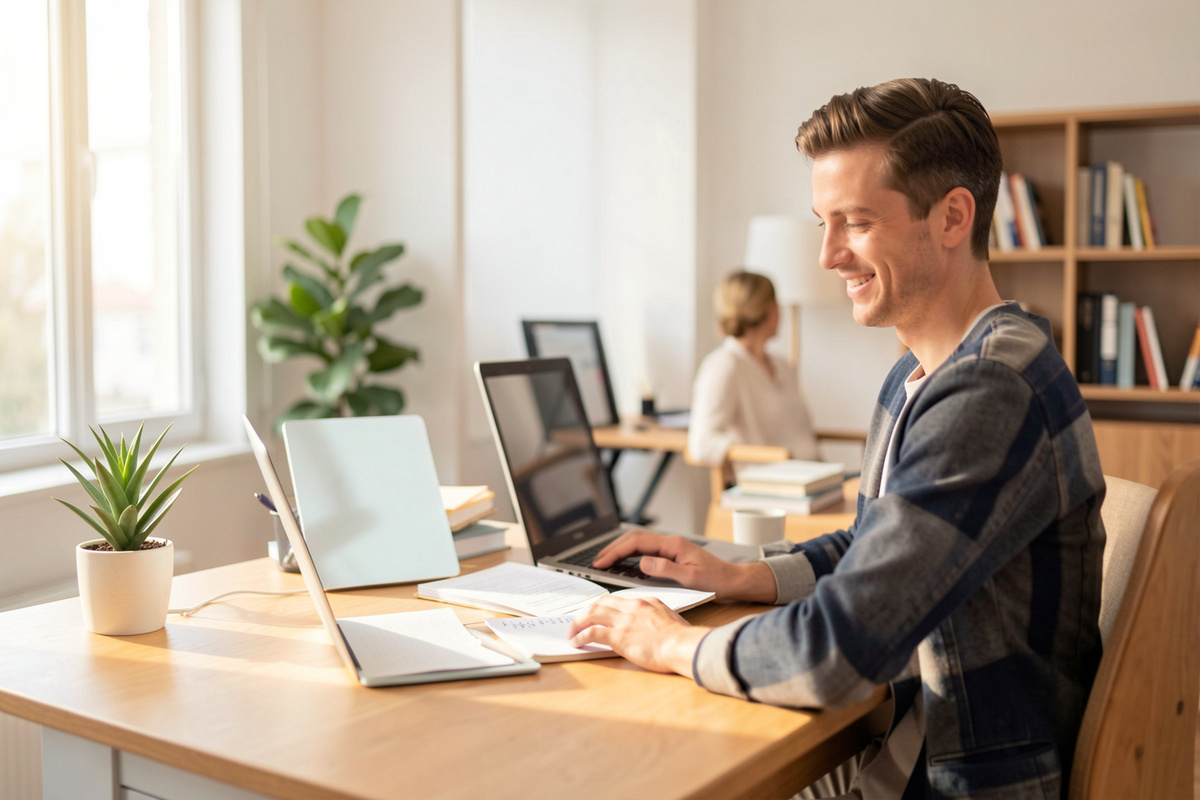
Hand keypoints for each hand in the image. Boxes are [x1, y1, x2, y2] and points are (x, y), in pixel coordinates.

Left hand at [567, 595, 707, 675]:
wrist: (683, 645)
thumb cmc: (682, 638)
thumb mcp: (670, 618)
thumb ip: (656, 616)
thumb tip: (652, 622)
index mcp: (645, 602)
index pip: (616, 600)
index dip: (602, 606)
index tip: (595, 613)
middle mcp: (632, 608)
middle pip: (600, 603)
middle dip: (586, 612)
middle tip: (578, 622)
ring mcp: (624, 621)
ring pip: (591, 614)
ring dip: (577, 623)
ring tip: (571, 632)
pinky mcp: (618, 637)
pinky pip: (592, 633)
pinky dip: (580, 637)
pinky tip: (576, 642)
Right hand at [592, 530, 776, 602]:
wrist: (733, 580)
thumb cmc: (716, 580)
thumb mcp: (691, 579)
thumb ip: (666, 569)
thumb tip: (643, 562)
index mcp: (673, 545)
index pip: (637, 543)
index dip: (616, 551)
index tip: (602, 561)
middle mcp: (670, 542)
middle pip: (635, 538)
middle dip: (613, 548)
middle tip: (597, 561)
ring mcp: (671, 547)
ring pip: (639, 542)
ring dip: (620, 550)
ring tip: (605, 561)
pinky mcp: (672, 554)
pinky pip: (646, 550)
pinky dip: (631, 554)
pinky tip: (624, 562)